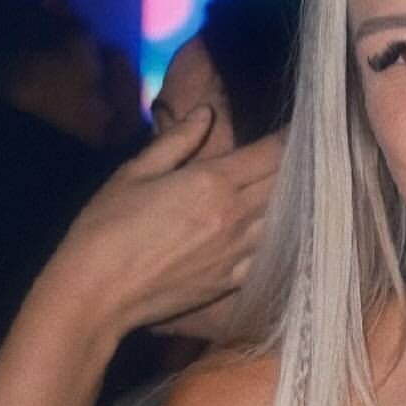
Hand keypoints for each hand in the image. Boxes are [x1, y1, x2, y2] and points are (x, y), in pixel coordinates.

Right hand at [52, 108, 280, 340]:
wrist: (98, 293)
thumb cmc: (106, 226)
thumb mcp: (135, 172)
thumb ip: (176, 141)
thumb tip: (205, 113)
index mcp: (212, 182)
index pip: (270, 153)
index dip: (289, 138)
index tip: (300, 129)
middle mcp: (234, 216)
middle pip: (285, 185)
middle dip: (298, 167)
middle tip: (307, 156)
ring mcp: (237, 252)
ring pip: (284, 220)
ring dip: (294, 204)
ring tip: (301, 191)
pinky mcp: (232, 281)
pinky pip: (270, 256)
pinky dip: (279, 241)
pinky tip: (282, 234)